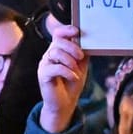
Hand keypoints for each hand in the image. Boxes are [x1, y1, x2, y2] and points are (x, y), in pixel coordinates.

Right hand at [37, 16, 86, 133]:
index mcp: (58, 50)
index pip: (58, 33)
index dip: (66, 30)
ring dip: (69, 60)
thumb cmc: (72, 82)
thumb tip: (89, 40)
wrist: (65, 103)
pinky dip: (67, 72)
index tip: (77, 32)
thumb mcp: (81, 65)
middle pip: (57, 41)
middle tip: (81, 56)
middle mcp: (49, 55)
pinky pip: (54, 68)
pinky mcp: (43, 75)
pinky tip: (73, 77)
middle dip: (72, 47)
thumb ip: (83, 53)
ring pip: (55, 53)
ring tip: (76, 70)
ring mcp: (45, 64)